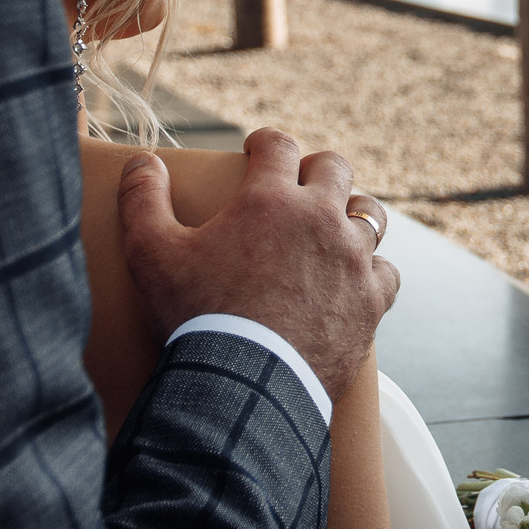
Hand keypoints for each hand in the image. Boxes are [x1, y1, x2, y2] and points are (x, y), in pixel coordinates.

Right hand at [117, 127, 397, 404]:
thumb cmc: (196, 317)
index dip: (264, 142)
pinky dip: (372, 271)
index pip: (277, 145)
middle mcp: (320, 219)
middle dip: (315, 169)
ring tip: (333, 226)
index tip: (256, 149)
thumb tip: (142, 161)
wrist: (245, 386)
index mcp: (270, 200)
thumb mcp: (151, 255)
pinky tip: (355, 279)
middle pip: (334, 168)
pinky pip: (386, 272)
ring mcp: (352, 260)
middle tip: (299, 183)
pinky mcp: (371, 302)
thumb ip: (142, 200)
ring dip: (351, 214)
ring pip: (369, 216)